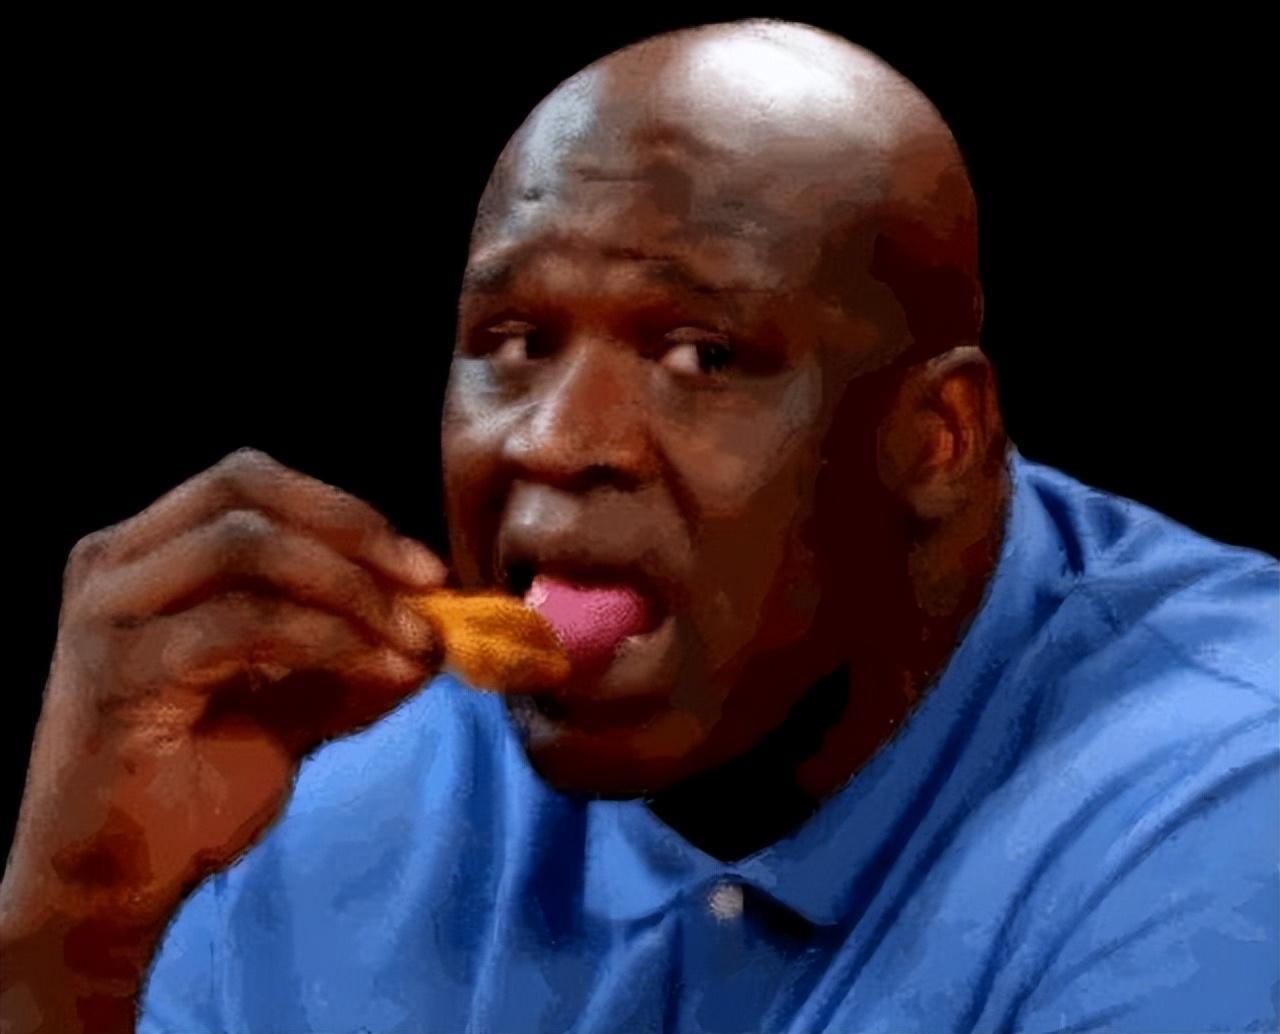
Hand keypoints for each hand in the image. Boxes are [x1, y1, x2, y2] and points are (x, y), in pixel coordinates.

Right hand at [3, 447, 445, 935]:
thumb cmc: (196, 780)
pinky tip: (379, 669)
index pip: (249, 481)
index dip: (345, 510)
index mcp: (148, 551)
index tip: (426, 568)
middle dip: (354, 532)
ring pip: (247, 549)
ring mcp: (107, 611)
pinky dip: (329, 637)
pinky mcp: (119, 670)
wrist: (115, 879)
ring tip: (413, 641)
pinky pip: (243, 623)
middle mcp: (114, 563)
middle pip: (245, 492)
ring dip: (352, 589)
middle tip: (429, 586)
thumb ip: (358, 649)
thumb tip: (443, 620)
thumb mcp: (298, 699)